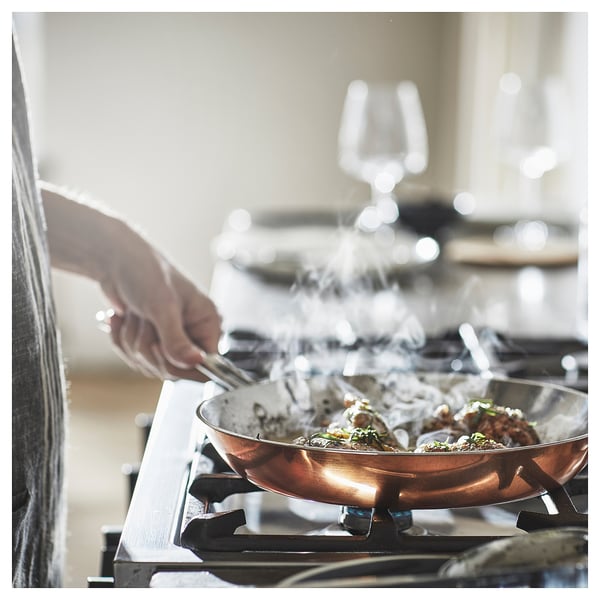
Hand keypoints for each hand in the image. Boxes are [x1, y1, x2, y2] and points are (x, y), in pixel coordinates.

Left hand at [99, 235, 221, 380]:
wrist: (116, 262)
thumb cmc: (146, 272)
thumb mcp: (163, 307)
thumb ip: (177, 340)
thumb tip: (197, 362)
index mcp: (207, 323)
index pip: (206, 363)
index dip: (182, 362)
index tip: (161, 346)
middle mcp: (192, 334)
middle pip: (173, 369)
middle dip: (149, 346)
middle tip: (146, 320)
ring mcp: (170, 341)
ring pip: (150, 365)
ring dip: (133, 340)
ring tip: (135, 314)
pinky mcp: (150, 343)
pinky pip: (134, 360)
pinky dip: (122, 340)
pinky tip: (123, 318)